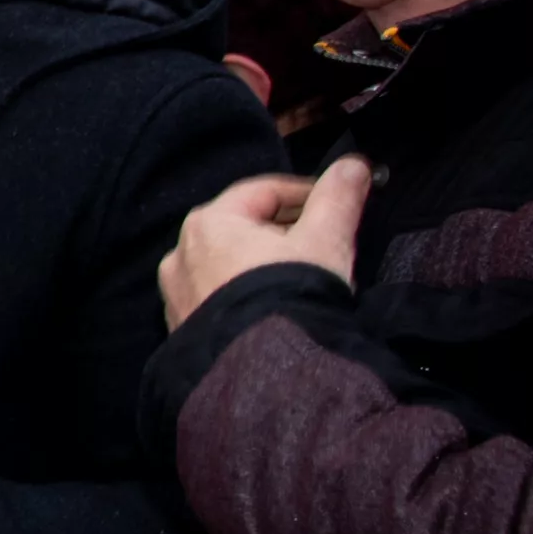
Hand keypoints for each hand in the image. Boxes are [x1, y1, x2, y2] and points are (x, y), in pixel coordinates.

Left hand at [161, 158, 371, 328]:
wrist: (261, 369)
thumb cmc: (291, 294)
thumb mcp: (325, 239)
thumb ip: (339, 198)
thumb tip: (355, 165)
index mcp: (208, 223)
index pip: (262, 192)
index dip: (305, 192)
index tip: (337, 199)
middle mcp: (180, 254)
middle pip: (243, 227)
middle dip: (286, 229)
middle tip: (326, 238)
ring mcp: (177, 294)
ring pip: (230, 263)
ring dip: (265, 262)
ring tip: (305, 275)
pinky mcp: (183, 327)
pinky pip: (219, 296)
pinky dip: (246, 292)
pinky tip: (276, 306)